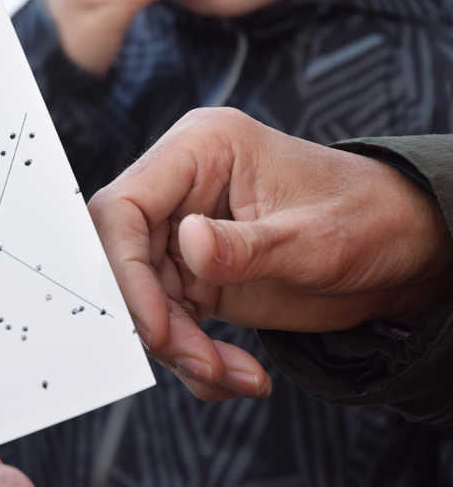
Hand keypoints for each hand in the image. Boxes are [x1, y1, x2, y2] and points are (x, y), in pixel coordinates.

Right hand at [89, 108, 452, 400]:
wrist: (401, 249)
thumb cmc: (366, 218)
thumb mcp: (312, 237)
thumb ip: (245, 245)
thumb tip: (187, 243)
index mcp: (200, 149)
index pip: (124, 206)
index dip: (124, 269)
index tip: (154, 328)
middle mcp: (180, 186)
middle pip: (125, 258)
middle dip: (156, 320)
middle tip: (199, 362)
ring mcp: (184, 230)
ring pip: (144, 297)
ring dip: (179, 347)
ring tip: (230, 375)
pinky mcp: (194, 271)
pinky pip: (170, 319)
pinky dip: (194, 355)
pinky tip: (236, 373)